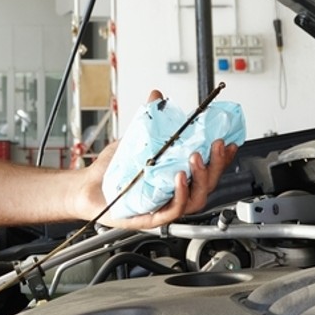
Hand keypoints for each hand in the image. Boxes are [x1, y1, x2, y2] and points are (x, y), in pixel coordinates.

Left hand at [78, 90, 238, 229]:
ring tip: (197, 158)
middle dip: (217, 165)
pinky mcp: (150, 218)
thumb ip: (148, 119)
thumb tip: (157, 96)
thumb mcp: (134, 140)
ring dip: (201, 179)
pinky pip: (172, 211)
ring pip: (196, 200)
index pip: (207, 170)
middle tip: (216, 145)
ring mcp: (164, 206)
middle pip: (208, 185)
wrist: (86, 188)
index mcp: (176, 177)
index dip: (222, 158)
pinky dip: (180, 195)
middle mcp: (174, 194)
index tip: (229, 140)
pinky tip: (180, 179)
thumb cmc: (112, 172)